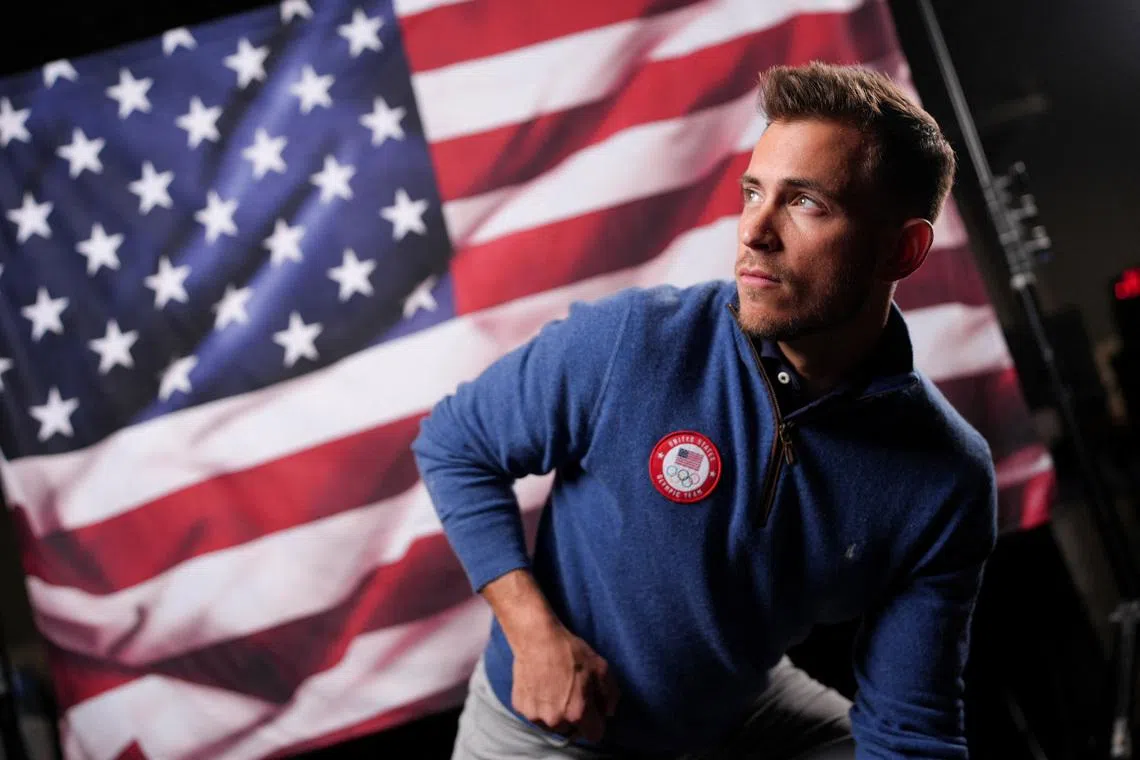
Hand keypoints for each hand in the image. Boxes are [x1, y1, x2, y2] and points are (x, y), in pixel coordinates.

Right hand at [510, 622, 620, 742]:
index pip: (594, 735)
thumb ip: (611, 695)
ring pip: (552, 725)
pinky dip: (540, 705)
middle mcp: (555, 720)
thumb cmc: (570, 651)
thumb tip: (608, 713)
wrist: (537, 637)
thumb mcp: (601, 668)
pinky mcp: (520, 707)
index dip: (597, 722)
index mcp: (577, 713)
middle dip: (574, 716)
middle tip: (572, 693)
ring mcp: (535, 715)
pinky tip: (542, 686)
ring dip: (556, 713)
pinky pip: (535, 714)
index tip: (592, 709)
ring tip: (555, 689)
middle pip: (572, 730)